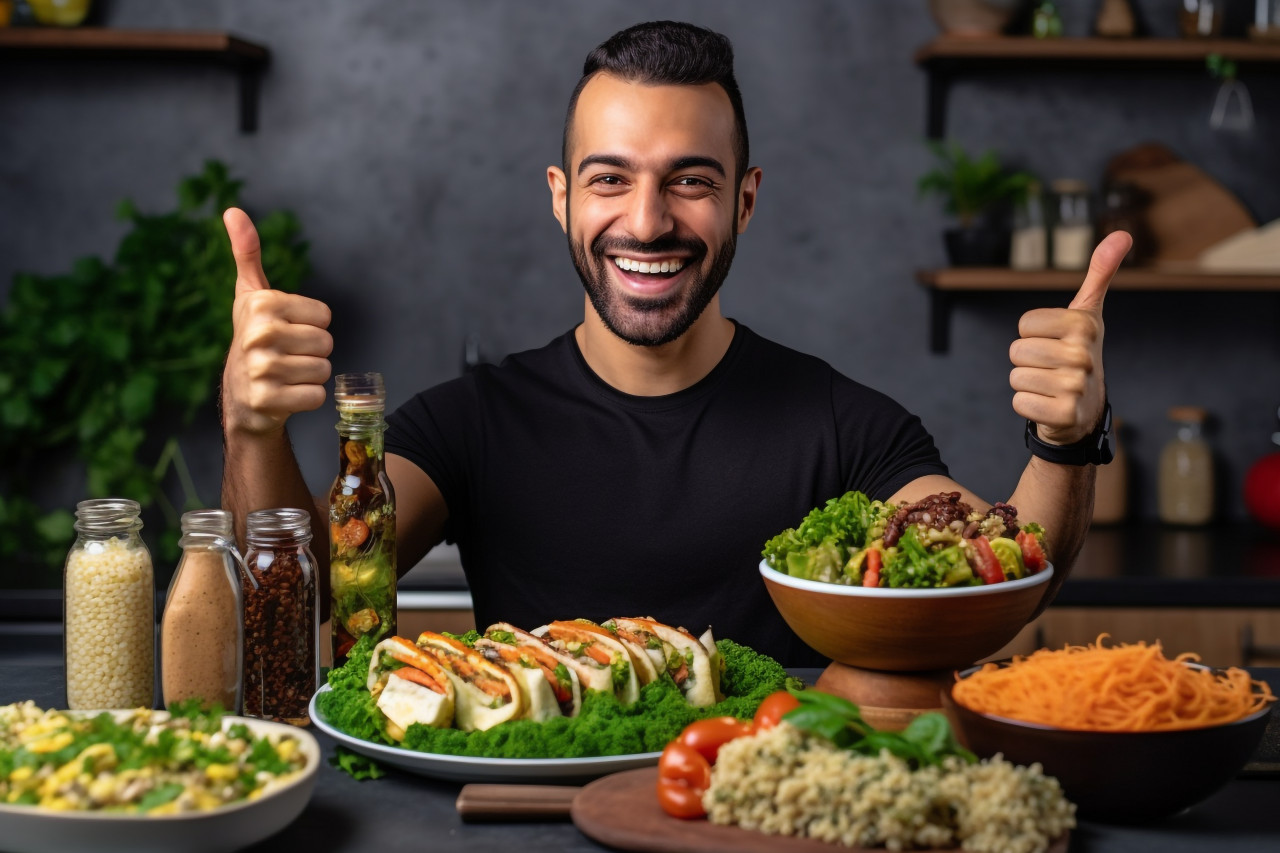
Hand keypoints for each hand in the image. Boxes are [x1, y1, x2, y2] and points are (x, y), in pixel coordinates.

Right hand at [221, 207, 332, 435]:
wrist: (239, 395)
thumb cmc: (253, 338)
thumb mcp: (250, 294)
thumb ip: (247, 253)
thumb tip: (233, 211)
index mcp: (261, 304)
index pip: (324, 316)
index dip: (311, 325)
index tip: (287, 330)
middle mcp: (259, 334)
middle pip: (326, 342)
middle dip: (313, 351)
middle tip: (287, 355)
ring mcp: (262, 370)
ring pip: (324, 369)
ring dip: (311, 375)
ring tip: (286, 374)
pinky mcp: (268, 400)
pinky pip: (318, 396)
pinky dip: (308, 398)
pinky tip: (286, 394)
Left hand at [1009, 231, 1132, 445]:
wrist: (1086, 411)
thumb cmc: (1079, 354)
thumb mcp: (1088, 315)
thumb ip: (1099, 274)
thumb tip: (1123, 235)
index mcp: (1084, 325)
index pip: (1024, 324)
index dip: (1032, 335)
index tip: (1055, 342)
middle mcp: (1083, 355)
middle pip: (1016, 351)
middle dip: (1027, 361)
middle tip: (1052, 368)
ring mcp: (1076, 387)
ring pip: (1016, 377)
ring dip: (1027, 383)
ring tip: (1050, 385)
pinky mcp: (1064, 415)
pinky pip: (1019, 402)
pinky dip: (1028, 406)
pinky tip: (1049, 405)